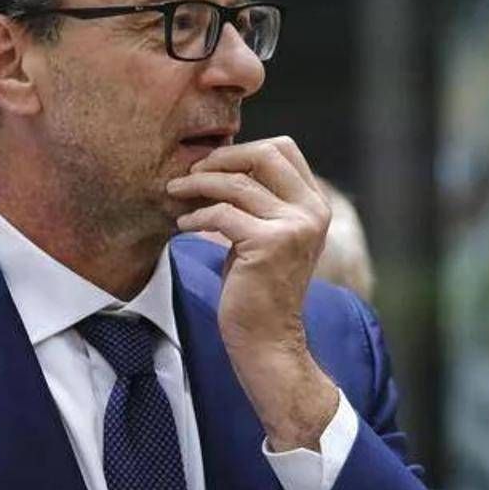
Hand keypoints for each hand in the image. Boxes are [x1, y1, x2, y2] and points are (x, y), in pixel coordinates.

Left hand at [167, 136, 338, 450]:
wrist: (267, 340)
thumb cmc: (257, 288)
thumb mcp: (266, 235)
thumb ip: (258, 201)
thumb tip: (220, 162)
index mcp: (314, 205)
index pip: (283, 149)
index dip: (243, 148)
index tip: (212, 164)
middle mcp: (311, 212)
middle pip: (265, 154)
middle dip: (221, 158)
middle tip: (190, 172)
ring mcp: (293, 227)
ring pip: (237, 183)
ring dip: (198, 184)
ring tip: (174, 193)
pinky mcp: (268, 245)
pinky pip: (222, 213)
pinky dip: (196, 215)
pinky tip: (183, 225)